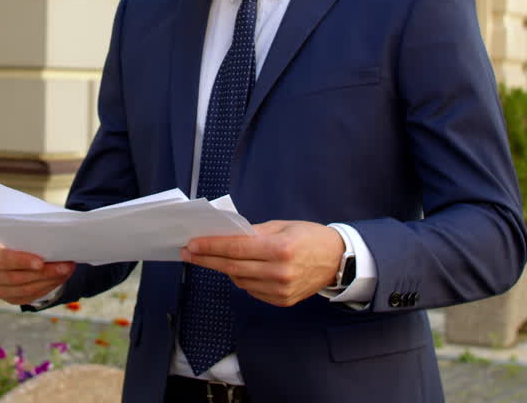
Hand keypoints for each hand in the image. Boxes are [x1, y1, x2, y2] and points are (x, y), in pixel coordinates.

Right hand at [0, 239, 75, 305]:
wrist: (14, 255)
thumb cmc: (18, 241)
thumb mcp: (19, 235)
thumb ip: (30, 238)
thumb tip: (54, 242)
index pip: (2, 258)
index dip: (21, 261)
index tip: (41, 262)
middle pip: (16, 277)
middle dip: (44, 272)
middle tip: (65, 266)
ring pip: (26, 289)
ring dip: (50, 281)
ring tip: (67, 271)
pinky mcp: (10, 299)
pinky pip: (31, 297)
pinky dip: (48, 287)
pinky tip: (60, 278)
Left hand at [181, 220, 344, 306]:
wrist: (337, 260)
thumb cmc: (309, 237)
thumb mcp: (282, 226)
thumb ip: (253, 232)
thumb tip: (225, 236)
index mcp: (280, 249)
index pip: (236, 249)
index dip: (211, 246)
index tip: (192, 244)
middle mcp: (279, 272)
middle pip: (233, 267)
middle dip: (207, 259)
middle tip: (188, 252)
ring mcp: (281, 290)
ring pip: (240, 280)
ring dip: (223, 269)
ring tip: (211, 258)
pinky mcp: (282, 301)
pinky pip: (252, 290)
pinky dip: (242, 279)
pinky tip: (238, 269)